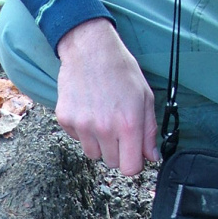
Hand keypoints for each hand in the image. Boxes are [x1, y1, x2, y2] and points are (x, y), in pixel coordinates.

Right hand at [55, 19, 157, 173]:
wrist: (90, 49)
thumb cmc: (121, 70)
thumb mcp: (145, 97)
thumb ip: (149, 131)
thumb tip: (151, 156)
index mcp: (128, 124)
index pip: (130, 168)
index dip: (133, 162)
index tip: (132, 153)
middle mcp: (105, 128)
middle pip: (111, 162)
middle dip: (117, 150)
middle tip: (117, 128)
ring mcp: (82, 125)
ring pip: (93, 153)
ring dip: (99, 142)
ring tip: (102, 118)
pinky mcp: (66, 119)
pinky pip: (76, 138)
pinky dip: (83, 130)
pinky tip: (88, 110)